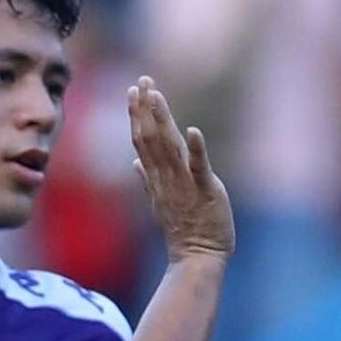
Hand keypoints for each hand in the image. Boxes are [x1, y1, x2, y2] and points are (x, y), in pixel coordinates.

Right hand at [128, 76, 232, 262]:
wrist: (197, 258)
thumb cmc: (183, 231)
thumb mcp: (161, 202)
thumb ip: (148, 180)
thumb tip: (134, 163)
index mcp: (157, 179)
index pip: (142, 141)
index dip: (137, 115)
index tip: (134, 90)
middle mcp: (166, 178)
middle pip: (151, 138)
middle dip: (145, 109)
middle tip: (142, 81)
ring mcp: (184, 184)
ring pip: (169, 147)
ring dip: (162, 120)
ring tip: (156, 95)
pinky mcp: (206, 192)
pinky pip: (199, 168)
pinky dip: (196, 149)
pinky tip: (193, 130)